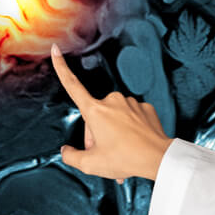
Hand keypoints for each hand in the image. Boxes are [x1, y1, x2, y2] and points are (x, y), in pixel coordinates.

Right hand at [51, 44, 173, 181]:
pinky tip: (133, 143)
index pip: (72, 85)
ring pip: (113, 117)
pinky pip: (130, 117)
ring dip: (113, 132)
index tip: (56, 50)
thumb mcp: (91, 165)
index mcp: (95, 111)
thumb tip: (66, 151)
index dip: (61, 68)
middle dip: (96, 133)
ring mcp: (130, 102)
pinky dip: (129, 130)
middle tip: (104, 153)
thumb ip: (71, 157)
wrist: (158, 159)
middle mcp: (112, 101)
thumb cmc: (125, 159)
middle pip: (95, 115)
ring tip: (120, 152)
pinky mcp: (144, 107)